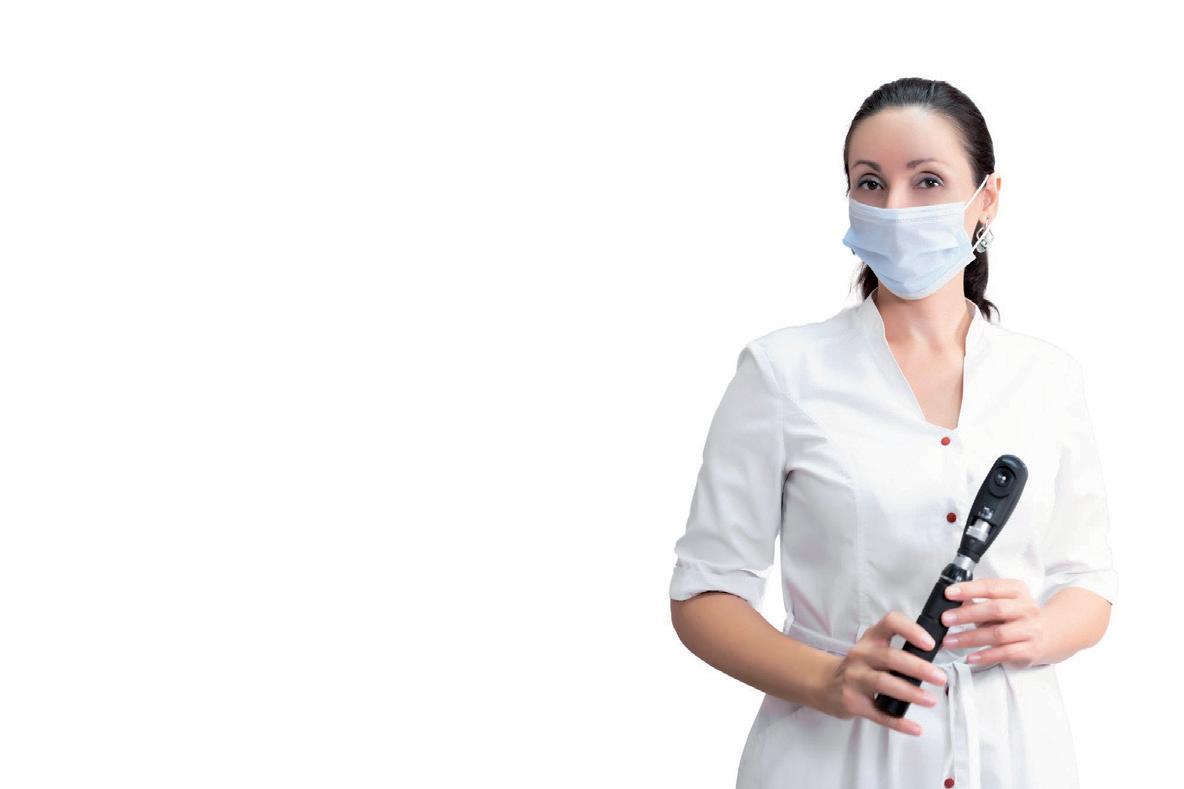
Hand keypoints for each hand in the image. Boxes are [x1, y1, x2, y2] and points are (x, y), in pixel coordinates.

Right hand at [819, 611, 947, 736]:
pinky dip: (898, 722)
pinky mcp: (852, 702)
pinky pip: (878, 713)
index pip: (890, 623)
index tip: (929, 644)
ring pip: (883, 683)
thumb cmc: (859, 666)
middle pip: (891, 657)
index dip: (911, 630)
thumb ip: (898, 651)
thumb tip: (935, 657)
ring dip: (910, 693)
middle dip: (918, 668)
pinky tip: (915, 728)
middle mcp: (861, 655)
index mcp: (871, 639)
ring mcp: (854, 678)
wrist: (825, 684)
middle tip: (940, 678)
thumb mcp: (872, 649)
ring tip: (930, 701)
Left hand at [942, 578, 1046, 668]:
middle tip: (946, 619)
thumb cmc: (1017, 616)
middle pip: (995, 609)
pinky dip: (985, 656)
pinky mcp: (1030, 650)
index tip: (949, 594)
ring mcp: (1030, 630)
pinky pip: (1005, 653)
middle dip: (967, 614)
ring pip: (998, 634)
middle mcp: (1026, 608)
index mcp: (1017, 590)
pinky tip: (970, 657)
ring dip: (970, 638)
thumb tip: (952, 604)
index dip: (969, 590)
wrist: (1049, 634)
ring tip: (950, 641)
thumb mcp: (1001, 601)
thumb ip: (979, 601)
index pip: (991, 587)